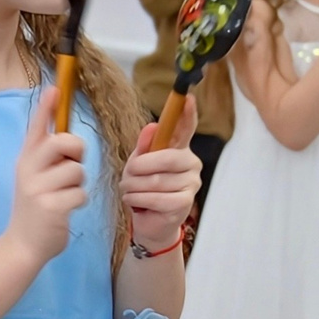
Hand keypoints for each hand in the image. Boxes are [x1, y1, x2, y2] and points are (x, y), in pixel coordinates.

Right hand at [6, 86, 87, 265]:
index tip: (55, 88)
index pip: (36, 128)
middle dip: (77, 150)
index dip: (46, 108)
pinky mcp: (51, 207)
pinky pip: (80, 194)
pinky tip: (66, 210)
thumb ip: (48, 158)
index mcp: (25, 159)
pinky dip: (79, 202)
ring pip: (77, 170)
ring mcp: (37, 189)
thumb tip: (69, 138)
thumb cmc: (36, 207)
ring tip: (64, 195)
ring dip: (78, 184)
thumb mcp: (35, 178)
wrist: (23, 244)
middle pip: (63, 142)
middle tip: (73, 163)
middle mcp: (28, 170)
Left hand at [123, 98, 200, 253]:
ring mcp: (191, 183)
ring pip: (155, 180)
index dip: (186, 113)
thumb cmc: (143, 188)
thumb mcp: (138, 164)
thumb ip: (144, 147)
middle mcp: (190, 162)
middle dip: (139, 168)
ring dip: (133, 187)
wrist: (149, 222)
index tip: (186, 96)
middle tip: (127, 176)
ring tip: (130, 191)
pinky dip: (138, 199)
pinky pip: (156, 197)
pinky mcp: (185, 202)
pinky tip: (134, 201)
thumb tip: (152, 127)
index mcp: (179, 148)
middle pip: (166, 158)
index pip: (186, 127)